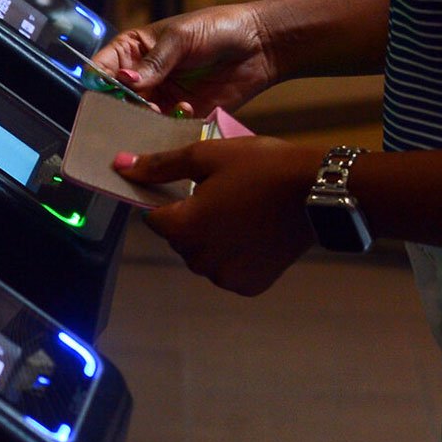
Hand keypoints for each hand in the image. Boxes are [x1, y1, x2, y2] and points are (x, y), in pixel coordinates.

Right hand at [91, 3, 281, 119]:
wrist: (261, 45)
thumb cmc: (219, 28)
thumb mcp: (182, 37)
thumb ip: (154, 61)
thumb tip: (125, 79)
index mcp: (134, 50)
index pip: (103, 68)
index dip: (98, 81)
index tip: (104, 90)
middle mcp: (143, 77)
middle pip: (115, 99)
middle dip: (119, 106)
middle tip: (133, 107)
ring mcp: (161, 98)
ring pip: (137, 117)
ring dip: (143, 118)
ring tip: (159, 111)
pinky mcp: (181, 116)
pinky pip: (164, 128)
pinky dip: (168, 125)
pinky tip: (185, 109)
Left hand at [115, 138, 326, 294]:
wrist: (320, 191)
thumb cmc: (262, 167)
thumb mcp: (207, 156)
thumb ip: (161, 166)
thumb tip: (121, 166)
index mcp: (182, 228)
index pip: (154, 218)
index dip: (170, 201)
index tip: (197, 188)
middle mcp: (197, 259)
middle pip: (179, 239)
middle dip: (193, 220)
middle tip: (227, 196)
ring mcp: (223, 276)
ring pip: (203, 256)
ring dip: (213, 240)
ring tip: (244, 214)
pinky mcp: (248, 286)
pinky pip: (227, 271)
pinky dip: (235, 256)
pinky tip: (255, 235)